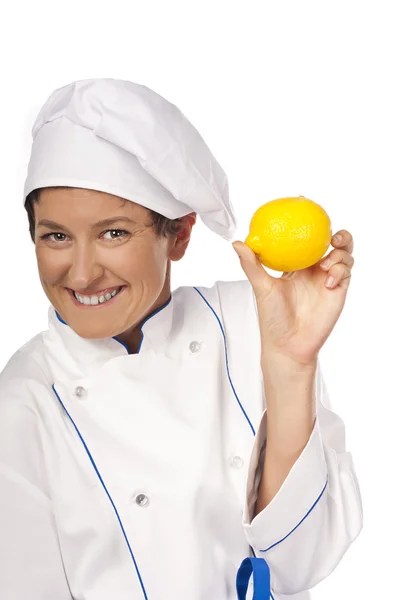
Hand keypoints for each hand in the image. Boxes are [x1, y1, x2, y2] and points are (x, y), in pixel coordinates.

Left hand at [232, 230, 353, 365]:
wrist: (288, 345)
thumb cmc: (272, 318)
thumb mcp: (261, 287)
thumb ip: (251, 264)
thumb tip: (237, 243)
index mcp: (296, 265)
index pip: (306, 240)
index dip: (311, 224)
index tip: (307, 206)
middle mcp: (314, 270)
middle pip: (333, 244)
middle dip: (338, 234)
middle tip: (331, 235)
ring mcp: (328, 279)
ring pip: (343, 255)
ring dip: (340, 252)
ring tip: (326, 262)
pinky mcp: (338, 291)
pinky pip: (345, 273)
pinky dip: (340, 270)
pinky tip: (328, 280)